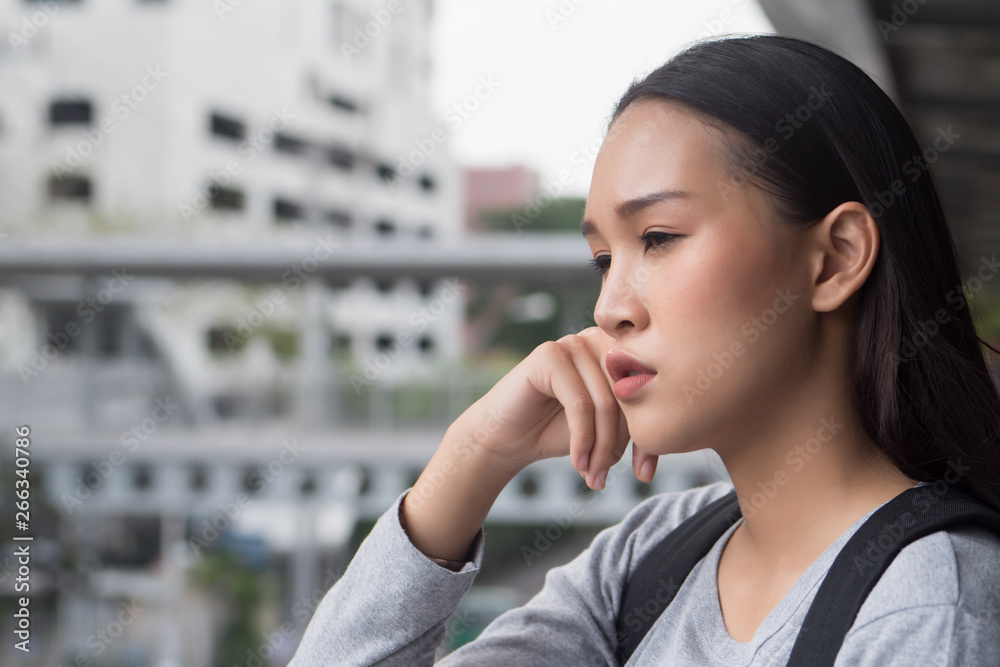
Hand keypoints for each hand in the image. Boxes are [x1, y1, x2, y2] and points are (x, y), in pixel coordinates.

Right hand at [455, 326, 658, 488]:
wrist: (507, 437)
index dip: (650, 434)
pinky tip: (577, 463)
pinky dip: (582, 440)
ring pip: (606, 403)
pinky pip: (580, 404)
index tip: (645, 472)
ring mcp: (573, 343)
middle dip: (624, 444)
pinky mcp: (548, 355)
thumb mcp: (608, 429)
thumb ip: (637, 422)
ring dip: (602, 448)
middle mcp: (599, 340)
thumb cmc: (560, 432)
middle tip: (610, 477)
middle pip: (631, 395)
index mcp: (620, 351)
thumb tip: (673, 433)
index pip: (650, 391)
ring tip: (593, 476)